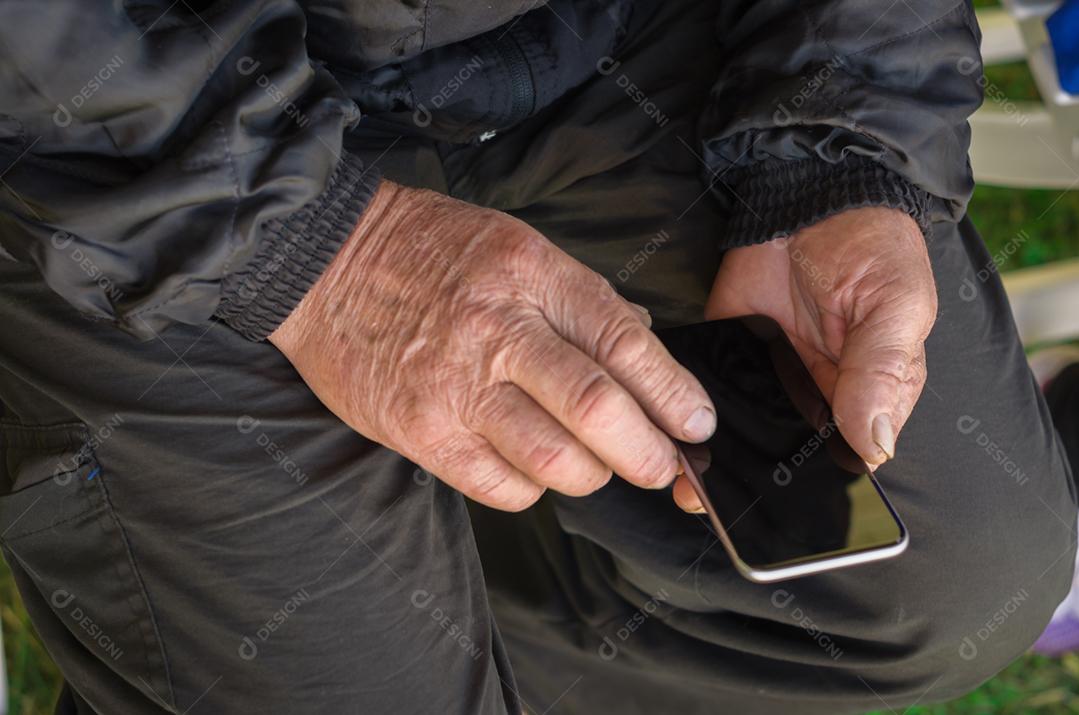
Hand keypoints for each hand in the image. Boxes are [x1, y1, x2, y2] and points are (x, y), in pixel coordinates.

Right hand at [270, 181, 716, 510]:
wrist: (325, 263)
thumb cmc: (431, 252)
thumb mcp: (519, 246)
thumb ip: (584, 302)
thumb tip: (648, 365)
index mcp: (532, 275)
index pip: (625, 346)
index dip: (675, 396)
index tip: (695, 424)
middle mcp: (497, 331)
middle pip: (600, 412)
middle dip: (649, 454)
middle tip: (663, 466)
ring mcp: (455, 388)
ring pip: (555, 462)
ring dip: (592, 475)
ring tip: (593, 463)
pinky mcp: (421, 433)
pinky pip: (502, 488)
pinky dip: (533, 488)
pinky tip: (531, 467)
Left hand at [673, 207, 935, 512]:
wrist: (812, 194)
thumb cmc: (873, 250)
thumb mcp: (895, 307)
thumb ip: (882, 372)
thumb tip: (875, 445)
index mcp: (868, 396)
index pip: (843, 457)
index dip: (815, 488)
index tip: (781, 516)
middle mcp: (815, 397)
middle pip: (785, 456)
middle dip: (752, 482)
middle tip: (716, 505)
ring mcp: (768, 378)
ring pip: (740, 433)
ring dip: (714, 456)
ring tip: (686, 483)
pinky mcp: (728, 352)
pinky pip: (703, 391)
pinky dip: (683, 410)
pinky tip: (666, 436)